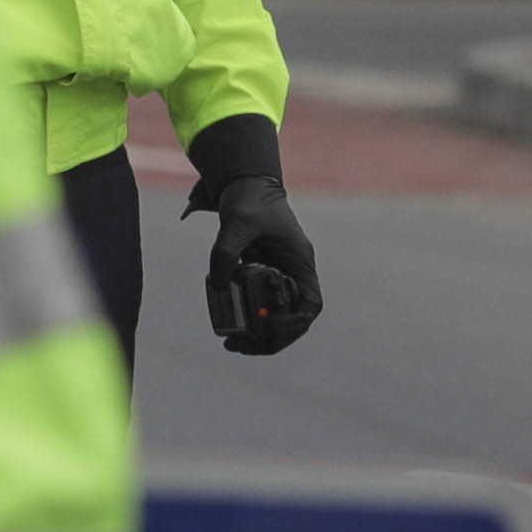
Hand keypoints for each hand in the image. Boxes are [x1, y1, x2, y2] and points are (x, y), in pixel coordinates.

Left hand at [197, 176, 321, 354]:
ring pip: (274, 315)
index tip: (268, 324)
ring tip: (231, 345)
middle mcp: (292, 274)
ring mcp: (276, 276)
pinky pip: (256, 304)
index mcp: (300, 264)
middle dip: (270, 338)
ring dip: (257, 335)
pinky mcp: (258, 275)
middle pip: (291, 319)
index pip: (310, 305)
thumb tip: (220, 287)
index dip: (294, 322)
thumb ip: (226, 252)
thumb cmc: (249, 199)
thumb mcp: (237, 222)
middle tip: (240, 347)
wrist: (243, 185)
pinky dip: (244, 317)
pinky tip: (225, 324)